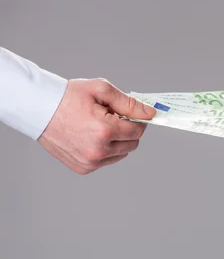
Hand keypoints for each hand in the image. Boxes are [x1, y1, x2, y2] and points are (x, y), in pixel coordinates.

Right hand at [39, 78, 155, 174]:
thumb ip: (129, 103)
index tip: (129, 113)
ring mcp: (90, 162)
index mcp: (105, 131)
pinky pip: (106, 161)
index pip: (138, 130)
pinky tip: (91, 136)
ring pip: (121, 154)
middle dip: (127, 130)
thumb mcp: (101, 90)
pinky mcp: (83, 168)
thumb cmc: (67, 97)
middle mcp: (99, 150)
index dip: (137, 120)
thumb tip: (150, 113)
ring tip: (98, 126)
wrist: (38, 108)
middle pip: (132, 144)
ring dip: (117, 141)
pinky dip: (105, 150)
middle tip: (111, 117)